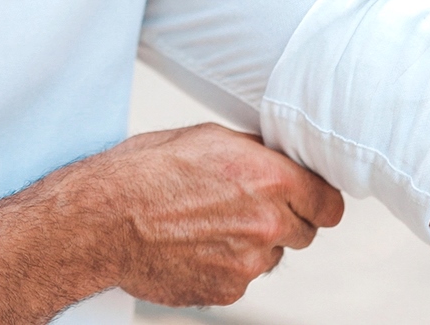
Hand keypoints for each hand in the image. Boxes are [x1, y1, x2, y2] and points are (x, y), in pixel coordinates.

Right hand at [69, 123, 344, 306]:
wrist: (99, 222)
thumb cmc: (143, 172)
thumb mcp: (206, 138)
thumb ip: (255, 153)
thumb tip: (279, 159)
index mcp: (271, 180)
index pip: (330, 203)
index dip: (315, 199)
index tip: (305, 198)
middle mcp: (267, 224)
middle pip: (304, 231)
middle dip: (283, 219)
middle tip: (242, 205)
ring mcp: (248, 264)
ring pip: (270, 256)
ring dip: (250, 243)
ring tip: (204, 223)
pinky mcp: (226, 291)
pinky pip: (241, 278)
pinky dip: (224, 265)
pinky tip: (192, 246)